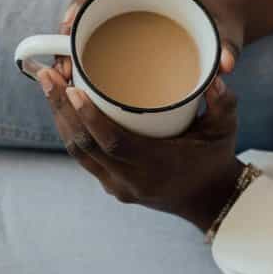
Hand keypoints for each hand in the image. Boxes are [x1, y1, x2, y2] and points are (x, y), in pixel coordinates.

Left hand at [37, 65, 246, 232]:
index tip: (72, 88)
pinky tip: (60, 105)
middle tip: (48, 74)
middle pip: (83, 145)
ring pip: (77, 151)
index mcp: (154, 167)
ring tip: (47, 83)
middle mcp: (129, 180)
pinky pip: (83, 157)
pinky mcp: (110, 184)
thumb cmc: (214, 159)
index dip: (89, 117)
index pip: (112, 142)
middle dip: (61, 108)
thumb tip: (215, 77)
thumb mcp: (225, 130)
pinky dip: (70, 130)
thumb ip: (224, 102)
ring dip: (59, 117)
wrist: (208, 199)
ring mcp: (116, 185)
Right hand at [61, 0, 244, 70]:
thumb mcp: (227, 36)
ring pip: (87, 25)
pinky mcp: (122, 36)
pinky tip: (73, 80)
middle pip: (90, 5)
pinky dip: (80, 58)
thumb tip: (227, 65)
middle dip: (67, 29)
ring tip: (63, 77)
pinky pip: (94, 41)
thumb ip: (229, 47)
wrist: (222, 28)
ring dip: (68, 47)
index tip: (71, 22)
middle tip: (61, 64)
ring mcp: (125, 16)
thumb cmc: (222, 28)